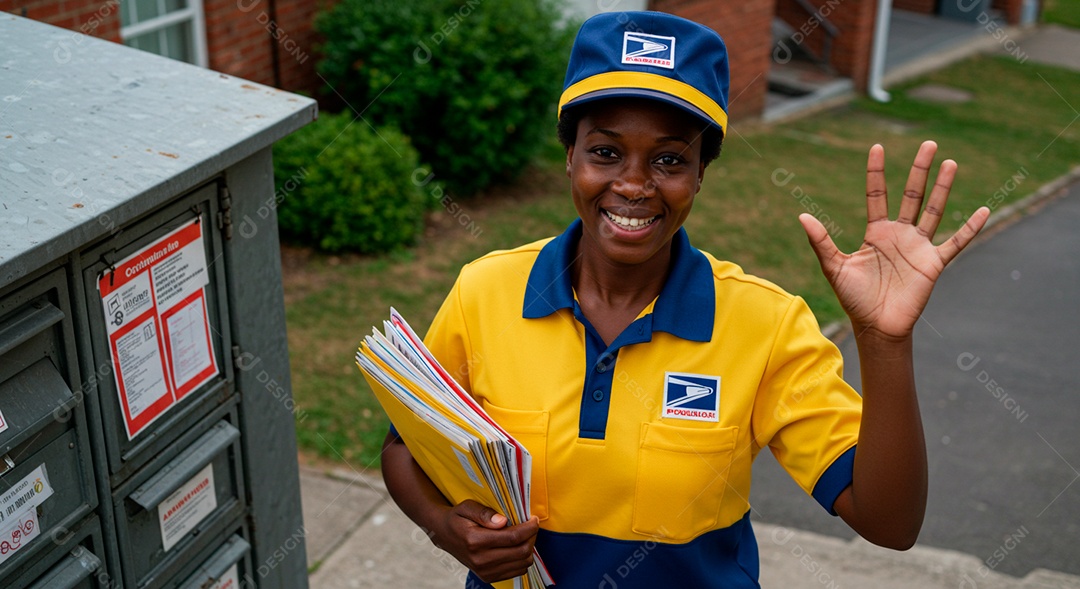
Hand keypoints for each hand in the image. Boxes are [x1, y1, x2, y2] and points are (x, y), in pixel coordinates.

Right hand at [430, 500, 538, 582]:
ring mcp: (484, 571)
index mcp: (475, 541)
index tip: (534, 519)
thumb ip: (484, 513)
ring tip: (524, 536)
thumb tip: (503, 521)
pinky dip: (522, 559)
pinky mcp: (488, 577)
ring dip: (529, 548)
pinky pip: (517, 571)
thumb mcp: (467, 507)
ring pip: (522, 564)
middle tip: (531, 526)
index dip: (529, 528)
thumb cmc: (457, 518)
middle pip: (521, 552)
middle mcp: (480, 560)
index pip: (513, 538)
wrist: (444, 534)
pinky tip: (516, 547)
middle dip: (532, 537)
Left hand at [799, 141, 989, 339]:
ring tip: (951, 163)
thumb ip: (822, 242)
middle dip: (919, 170)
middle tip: (929, 144)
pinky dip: (970, 228)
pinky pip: (956, 243)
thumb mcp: (834, 267)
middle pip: (911, 195)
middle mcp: (899, 234)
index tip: (877, 147)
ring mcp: (918, 247)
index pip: (877, 195)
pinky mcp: (933, 263)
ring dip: (943, 188)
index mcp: (876, 232)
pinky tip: (984, 210)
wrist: (876, 326)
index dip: (876, 172)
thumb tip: (803, 216)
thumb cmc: (854, 299)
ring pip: (934, 211)